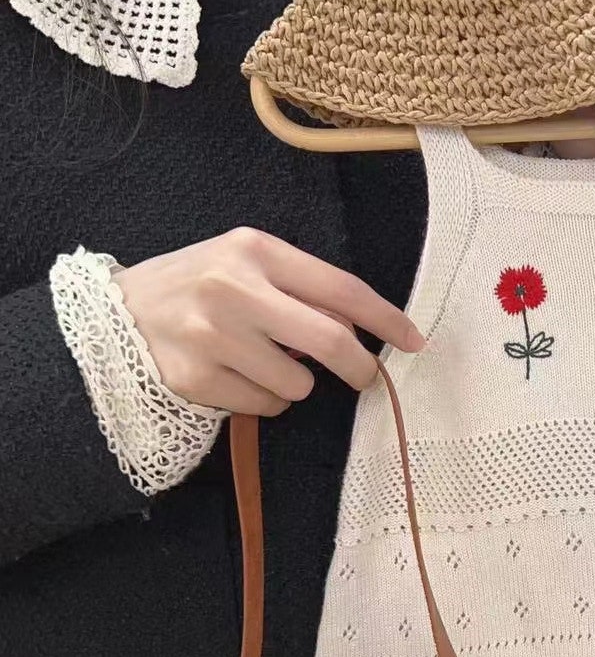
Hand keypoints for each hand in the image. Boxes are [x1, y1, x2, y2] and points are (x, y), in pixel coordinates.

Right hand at [114, 228, 423, 415]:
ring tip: (259, 361)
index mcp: (255, 250)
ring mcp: (213, 337)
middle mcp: (234, 289)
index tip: (415, 340)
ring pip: (298, 384)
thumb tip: (358, 330)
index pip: (342, 288)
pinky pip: (264, 406)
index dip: (386, 319)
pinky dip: (260, 399)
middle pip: (331, 341)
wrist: (118, 314)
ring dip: (293, 383)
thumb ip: (302, 289)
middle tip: (364, 377)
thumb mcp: (246, 265)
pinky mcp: (197, 379)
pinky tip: (232, 376)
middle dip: (359, 368)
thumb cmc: (199, 287)